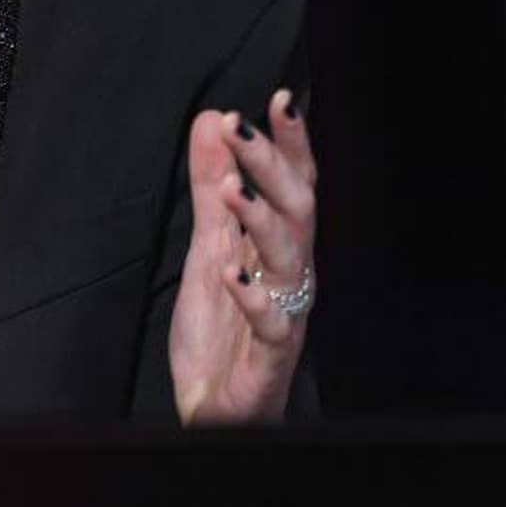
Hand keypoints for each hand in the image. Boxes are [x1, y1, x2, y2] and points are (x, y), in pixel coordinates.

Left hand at [169, 87, 317, 424]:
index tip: (278, 99)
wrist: (214, 407)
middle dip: (271, 164)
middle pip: (297, 210)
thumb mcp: (208, 247)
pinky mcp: (269, 356)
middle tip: (241, 126)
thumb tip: (211, 120)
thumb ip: (211, 189)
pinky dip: (251, 294)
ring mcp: (284, 315)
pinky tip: (231, 271)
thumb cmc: (222, 330)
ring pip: (291, 259)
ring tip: (234, 188)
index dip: (291, 143)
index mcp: (280, 248)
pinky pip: (270, 324)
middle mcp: (291, 276)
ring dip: (262, 219)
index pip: (294, 185)